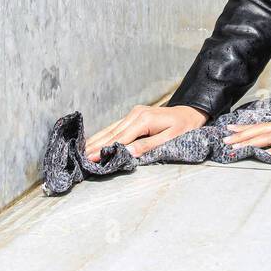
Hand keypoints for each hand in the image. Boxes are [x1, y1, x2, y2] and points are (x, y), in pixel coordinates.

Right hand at [84, 104, 206, 161]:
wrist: (191, 112)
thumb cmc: (184, 128)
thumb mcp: (170, 139)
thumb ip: (148, 146)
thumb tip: (126, 152)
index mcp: (143, 119)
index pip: (120, 137)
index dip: (105, 149)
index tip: (90, 158)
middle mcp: (135, 114)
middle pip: (111, 132)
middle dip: (95, 145)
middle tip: (80, 156)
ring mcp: (134, 113)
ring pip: (111, 128)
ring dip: (96, 139)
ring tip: (82, 150)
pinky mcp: (134, 115)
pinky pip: (116, 126)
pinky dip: (104, 134)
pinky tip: (95, 140)